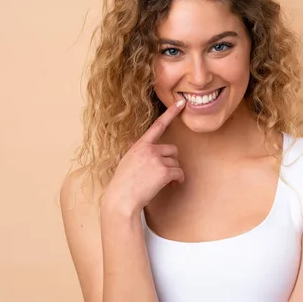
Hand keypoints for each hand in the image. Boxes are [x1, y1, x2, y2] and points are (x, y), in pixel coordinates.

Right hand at [101, 98, 186, 216]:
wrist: (121, 199)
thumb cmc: (122, 184)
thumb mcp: (125, 161)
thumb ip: (135, 152)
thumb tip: (134, 144)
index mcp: (139, 145)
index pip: (157, 125)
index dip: (171, 113)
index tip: (181, 103)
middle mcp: (149, 149)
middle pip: (172, 150)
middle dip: (171, 161)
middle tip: (164, 173)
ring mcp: (156, 160)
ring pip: (176, 162)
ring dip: (173, 172)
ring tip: (164, 182)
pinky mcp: (163, 172)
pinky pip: (179, 173)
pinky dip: (178, 180)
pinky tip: (172, 185)